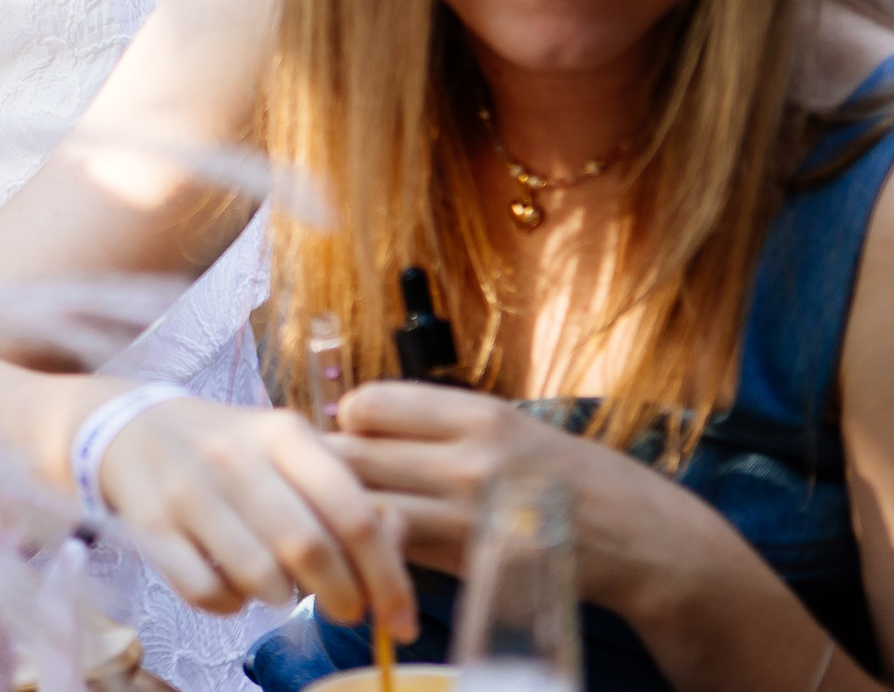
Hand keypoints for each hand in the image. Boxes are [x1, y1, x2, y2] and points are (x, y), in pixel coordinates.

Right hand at [96, 394, 415, 635]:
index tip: (400, 619)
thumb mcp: (290, 452)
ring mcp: (188, 489)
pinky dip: (230, 605)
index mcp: (283, 434)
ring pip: (259, 576)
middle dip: (341, 598)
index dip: (387, 577)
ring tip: (280, 587)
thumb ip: (346, 494)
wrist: (132, 428)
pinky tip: (232, 587)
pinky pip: (206, 592)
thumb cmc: (230, 451)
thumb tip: (395, 545)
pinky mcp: (150, 524)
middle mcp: (235, 456)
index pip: (353, 513)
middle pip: (310, 549)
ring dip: (282, 598)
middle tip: (346, 612)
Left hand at [333, 381, 718, 616]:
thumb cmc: (564, 474)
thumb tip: (355, 420)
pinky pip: (399, 554)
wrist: (642, 539)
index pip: (366, 404)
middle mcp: (472, 460)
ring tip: (346, 519)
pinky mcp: (474, 566)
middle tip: (328, 483)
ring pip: (364, 509)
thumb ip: (437, 423)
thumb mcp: (507, 426)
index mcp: (478, 414)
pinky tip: (383, 552)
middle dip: (330, 471)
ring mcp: (472, 517)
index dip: (349, 422)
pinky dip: (379, 552)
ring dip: (346, 516)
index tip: (356, 438)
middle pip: (352, 455)